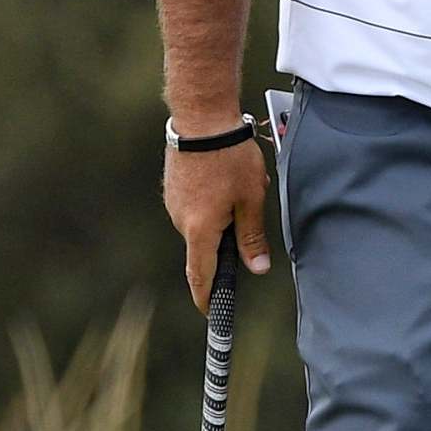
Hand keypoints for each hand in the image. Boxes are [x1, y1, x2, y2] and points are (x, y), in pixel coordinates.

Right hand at [162, 125, 272, 312]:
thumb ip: (252, 236)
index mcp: (200, 229)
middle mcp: (180, 221)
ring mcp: (173, 204)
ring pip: (203, 223)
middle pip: (206, 246)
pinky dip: (214, 200)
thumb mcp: (251, 198)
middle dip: (230, 236)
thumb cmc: (230, 156)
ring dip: (225, 213)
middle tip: (251, 206)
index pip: (201, 275)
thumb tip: (257, 268)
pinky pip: (195, 206)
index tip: (211, 312)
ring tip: (243, 183)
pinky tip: (228, 175)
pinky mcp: (173, 189)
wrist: (202, 119)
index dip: (207, 297)